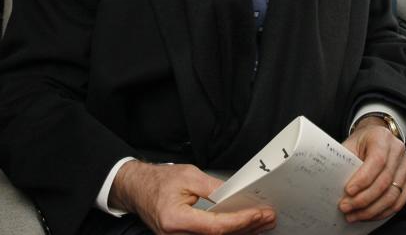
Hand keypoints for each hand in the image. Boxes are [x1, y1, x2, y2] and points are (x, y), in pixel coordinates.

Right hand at [110, 161, 275, 234]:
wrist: (138, 189)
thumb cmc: (157, 181)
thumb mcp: (188, 176)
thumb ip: (213, 187)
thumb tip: (235, 194)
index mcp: (176, 220)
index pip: (217, 226)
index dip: (241, 221)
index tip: (259, 213)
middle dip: (247, 228)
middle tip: (268, 218)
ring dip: (241, 232)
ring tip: (262, 222)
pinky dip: (229, 232)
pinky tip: (244, 227)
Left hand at [339, 119, 405, 222]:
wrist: (376, 137)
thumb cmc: (361, 143)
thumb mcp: (350, 145)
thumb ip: (345, 161)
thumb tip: (334, 184)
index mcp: (382, 137)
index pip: (377, 161)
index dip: (363, 179)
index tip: (348, 191)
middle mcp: (398, 150)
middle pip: (385, 181)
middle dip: (364, 199)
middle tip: (346, 207)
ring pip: (392, 195)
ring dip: (372, 210)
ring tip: (354, 215)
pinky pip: (399, 201)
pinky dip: (382, 212)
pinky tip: (368, 215)